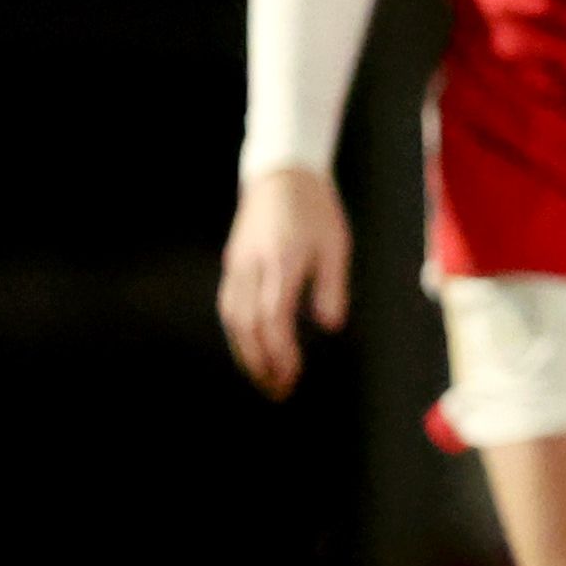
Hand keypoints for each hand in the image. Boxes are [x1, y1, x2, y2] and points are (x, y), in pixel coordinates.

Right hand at [218, 167, 351, 397]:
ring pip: (231, 318)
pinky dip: (238, 333)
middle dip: (261, 362)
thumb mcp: (336, 246)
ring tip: (265, 379)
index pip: (273, 316)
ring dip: (246, 353)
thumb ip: (332, 286)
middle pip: (247, 324)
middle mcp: (253, 265)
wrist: (282, 175)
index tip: (292, 375)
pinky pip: (228, 305)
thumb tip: (329, 326)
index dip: (279, 351)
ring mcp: (238, 264)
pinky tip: (252, 350)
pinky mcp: (233, 264)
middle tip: (278, 391)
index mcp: (282, 260)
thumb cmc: (316, 211)